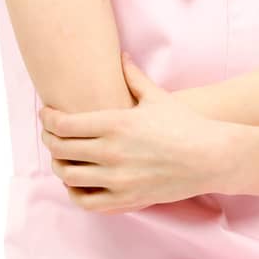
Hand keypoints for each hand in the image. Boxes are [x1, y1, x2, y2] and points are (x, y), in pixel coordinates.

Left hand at [39, 53, 227, 213]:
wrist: (212, 158)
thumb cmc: (186, 125)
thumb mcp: (157, 97)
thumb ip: (133, 77)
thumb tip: (121, 56)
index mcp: (115, 124)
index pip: (63, 124)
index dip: (47, 119)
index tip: (46, 114)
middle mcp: (111, 152)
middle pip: (59, 149)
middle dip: (49, 139)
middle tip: (50, 134)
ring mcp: (117, 179)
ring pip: (68, 176)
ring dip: (59, 165)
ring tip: (62, 157)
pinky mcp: (126, 200)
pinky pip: (87, 202)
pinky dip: (74, 192)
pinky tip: (77, 182)